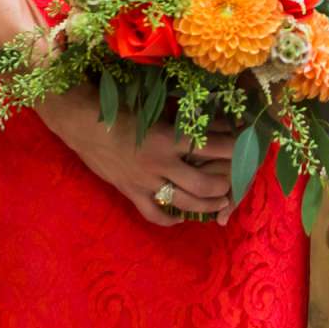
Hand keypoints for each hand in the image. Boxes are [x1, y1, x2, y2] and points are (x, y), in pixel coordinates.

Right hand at [42, 89, 236, 224]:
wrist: (82, 123)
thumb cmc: (120, 108)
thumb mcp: (156, 110)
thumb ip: (184, 120)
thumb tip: (218, 121)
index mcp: (168, 140)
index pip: (212, 148)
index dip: (233, 149)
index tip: (247, 146)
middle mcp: (160, 165)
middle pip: (204, 185)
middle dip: (225, 184)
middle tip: (236, 180)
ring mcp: (145, 183)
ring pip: (185, 204)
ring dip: (207, 204)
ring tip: (221, 201)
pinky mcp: (131, 193)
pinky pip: (154, 214)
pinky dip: (171, 219)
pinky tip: (182, 216)